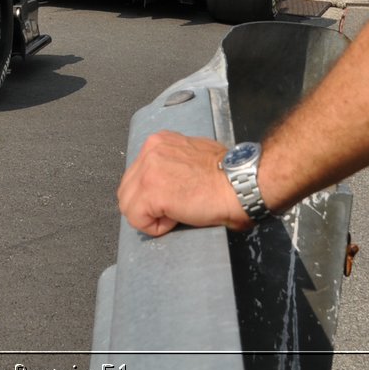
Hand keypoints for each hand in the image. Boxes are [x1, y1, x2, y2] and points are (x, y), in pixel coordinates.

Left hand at [116, 130, 249, 236]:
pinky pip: (137, 219)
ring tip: (177, 213)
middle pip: (127, 190)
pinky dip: (155, 227)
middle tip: (175, 210)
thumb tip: (164, 180)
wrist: (241, 185)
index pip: (136, 175)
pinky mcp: (151, 191)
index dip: (154, 193)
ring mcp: (148, 170)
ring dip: (150, 217)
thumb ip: (172, 162)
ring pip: (128, 205)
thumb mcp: (192, 157)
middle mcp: (149, 151)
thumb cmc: (227, 177)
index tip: (176, 197)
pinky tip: (177, 218)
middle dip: (146, 206)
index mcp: (158, 142)